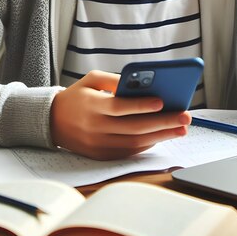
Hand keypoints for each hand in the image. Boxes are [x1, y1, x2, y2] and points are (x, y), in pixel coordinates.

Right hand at [50, 71, 190, 159]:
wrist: (52, 121)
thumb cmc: (77, 96)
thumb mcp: (91, 79)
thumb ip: (114, 80)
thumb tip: (141, 83)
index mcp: (92, 106)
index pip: (120, 107)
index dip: (141, 106)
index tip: (162, 102)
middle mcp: (96, 127)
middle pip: (134, 128)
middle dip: (163, 123)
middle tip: (184, 117)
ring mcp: (99, 145)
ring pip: (135, 143)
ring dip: (161, 136)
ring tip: (181, 128)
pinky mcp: (102, 156)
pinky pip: (129, 152)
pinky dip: (148, 144)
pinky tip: (163, 136)